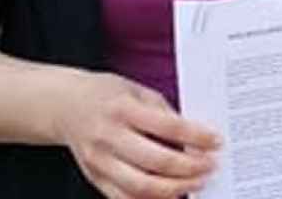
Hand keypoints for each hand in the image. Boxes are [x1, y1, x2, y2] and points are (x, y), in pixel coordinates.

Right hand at [54, 70, 219, 198]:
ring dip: (174, 189)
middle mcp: (108, 137)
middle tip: (211, 166)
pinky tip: (172, 194)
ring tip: (197, 183)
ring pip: (140, 186)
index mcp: (123, 109)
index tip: (217, 142)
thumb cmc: (109, 96)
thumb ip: (165, 114)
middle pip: (156, 161)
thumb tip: (196, 139)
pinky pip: (123, 197)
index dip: (196, 137)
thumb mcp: (139, 92)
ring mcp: (99, 161)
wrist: (65, 106)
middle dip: (190, 168)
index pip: (168, 126)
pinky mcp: (94, 177)